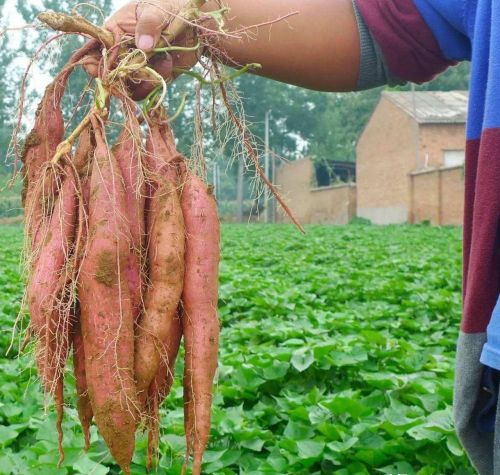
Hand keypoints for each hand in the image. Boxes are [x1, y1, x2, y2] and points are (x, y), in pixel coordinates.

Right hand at [85, 0, 199, 99]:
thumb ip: (148, 24)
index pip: (95, 52)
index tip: (108, 71)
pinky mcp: (151, 78)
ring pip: (129, 87)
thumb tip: (143, 45)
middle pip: (110, 76)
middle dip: (123, 78)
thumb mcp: (156, 10)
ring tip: (163, 62)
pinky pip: (147, 90)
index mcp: (114, 33)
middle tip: (141, 70)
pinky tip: (169, 65)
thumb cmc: (168, 9)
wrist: (191, 23)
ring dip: (144, 81)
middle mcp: (122, 53)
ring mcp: (136, 68)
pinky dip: (157, 83)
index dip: (96, 65)